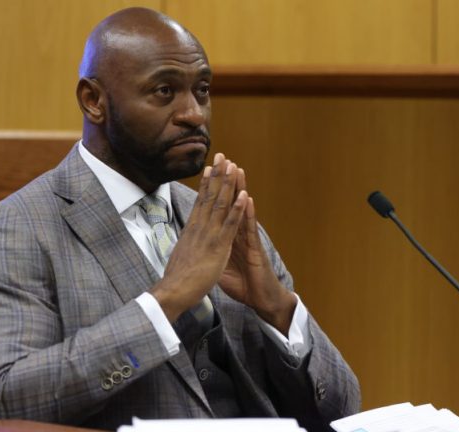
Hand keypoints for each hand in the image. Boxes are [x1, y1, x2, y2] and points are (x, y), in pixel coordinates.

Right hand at [150, 153, 248, 321]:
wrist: (174, 291)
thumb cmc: (176, 279)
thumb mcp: (180, 255)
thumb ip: (186, 244)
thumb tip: (185, 239)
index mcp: (191, 230)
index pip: (200, 201)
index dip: (206, 183)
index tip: (210, 167)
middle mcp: (199, 227)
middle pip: (210, 196)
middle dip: (217, 175)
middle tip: (222, 156)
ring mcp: (209, 235)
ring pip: (220, 205)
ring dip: (228, 185)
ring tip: (234, 167)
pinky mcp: (218, 246)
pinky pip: (230, 224)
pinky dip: (238, 208)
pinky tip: (244, 195)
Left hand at [219, 169, 295, 334]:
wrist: (261, 299)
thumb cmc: (243, 284)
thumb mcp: (219, 269)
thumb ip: (211, 256)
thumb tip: (197, 250)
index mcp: (226, 236)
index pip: (218, 209)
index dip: (212, 191)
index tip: (207, 172)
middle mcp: (237, 234)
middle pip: (230, 203)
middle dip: (225, 181)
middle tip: (223, 159)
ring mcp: (247, 239)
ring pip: (242, 210)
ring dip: (239, 189)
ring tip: (237, 170)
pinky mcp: (255, 249)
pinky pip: (250, 229)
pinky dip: (248, 213)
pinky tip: (246, 198)